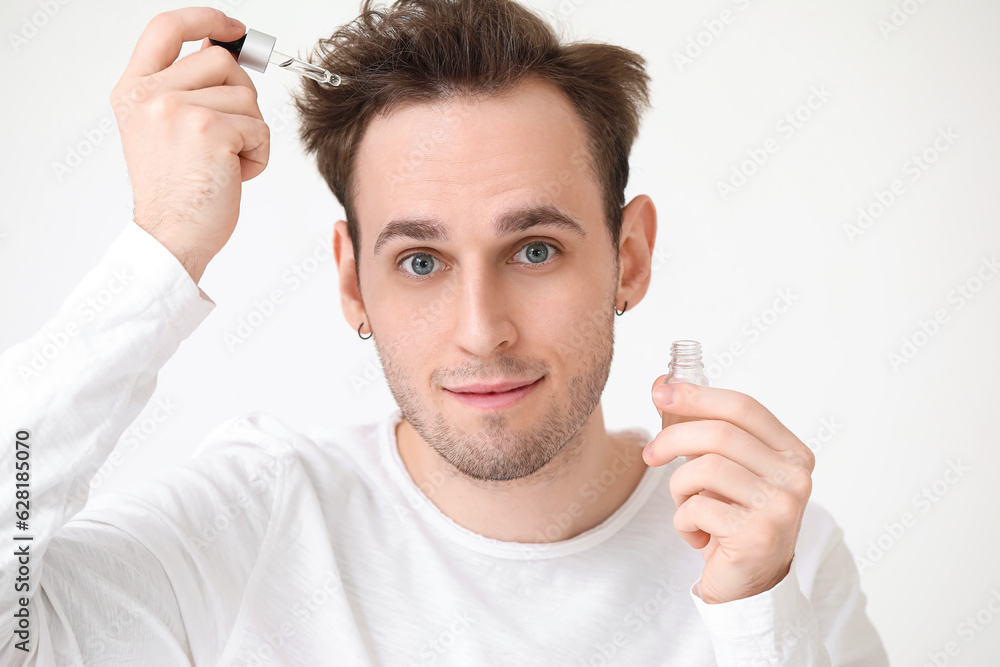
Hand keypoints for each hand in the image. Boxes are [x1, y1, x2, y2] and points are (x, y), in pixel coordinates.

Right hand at [110, 7, 269, 282]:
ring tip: (223, 161)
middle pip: (221, 60)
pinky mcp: (211, 129)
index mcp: (133, 90)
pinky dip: (258, 155)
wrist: (171, 236)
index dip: (204, 18)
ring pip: (246, 96)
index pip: (165, 28)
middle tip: (226, 136)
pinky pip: (259, 128)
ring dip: (249, 131)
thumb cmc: (175, 191)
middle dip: (239, 96)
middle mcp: (151, 95)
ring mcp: (178, 109)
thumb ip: (183, 86)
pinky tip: (233, 174)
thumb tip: (222, 46)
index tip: (232, 26)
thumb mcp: (163, 128)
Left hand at [644, 378, 815, 603]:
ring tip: (685, 505)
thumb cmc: (732, 518)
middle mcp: (795, 477)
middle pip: (719, 434)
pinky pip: (697, 508)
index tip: (661, 393)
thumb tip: (662, 385)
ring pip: (704, 469)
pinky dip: (683, 520)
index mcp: (793, 453)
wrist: (747, 584)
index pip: (743, 408)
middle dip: (672, 438)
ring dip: (679, 488)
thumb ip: (702, 428)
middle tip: (650, 454)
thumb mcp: (724, 469)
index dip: (698, 395)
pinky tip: (697, 534)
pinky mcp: (758, 536)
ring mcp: (780, 507)